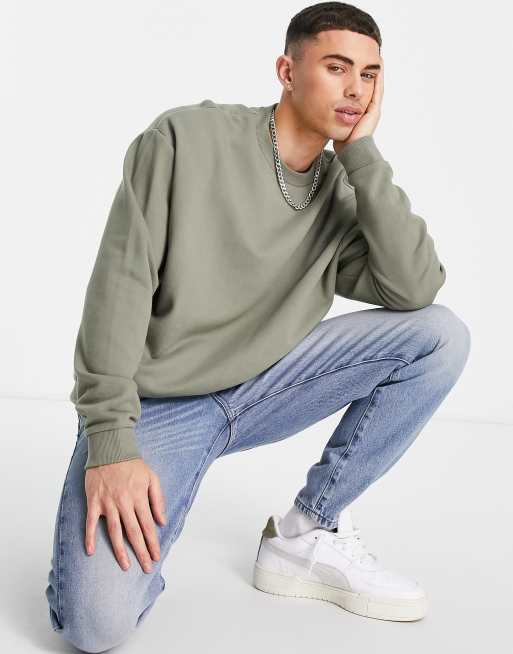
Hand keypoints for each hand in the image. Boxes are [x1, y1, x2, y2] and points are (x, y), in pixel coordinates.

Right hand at [84, 458, 166, 572]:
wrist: (110, 450)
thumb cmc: (133, 464)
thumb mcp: (152, 478)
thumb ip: (158, 500)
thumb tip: (162, 521)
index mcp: (139, 497)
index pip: (148, 526)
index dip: (153, 543)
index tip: (156, 556)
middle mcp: (124, 503)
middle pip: (133, 532)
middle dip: (141, 552)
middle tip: (146, 568)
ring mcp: (108, 503)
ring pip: (114, 531)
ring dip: (120, 550)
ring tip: (125, 566)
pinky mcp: (94, 501)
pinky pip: (90, 523)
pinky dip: (89, 537)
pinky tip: (91, 551)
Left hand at [333, 54, 383, 154]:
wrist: (351, 152)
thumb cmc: (342, 143)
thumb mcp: (335, 125)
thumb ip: (332, 116)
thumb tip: (318, 108)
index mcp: (360, 113)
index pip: (360, 92)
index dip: (358, 78)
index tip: (353, 65)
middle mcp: (368, 110)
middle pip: (369, 86)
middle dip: (367, 71)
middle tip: (366, 55)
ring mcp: (373, 110)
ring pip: (375, 85)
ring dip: (374, 71)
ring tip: (374, 55)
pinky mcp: (374, 110)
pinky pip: (378, 89)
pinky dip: (378, 77)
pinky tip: (377, 65)